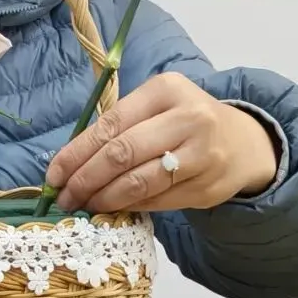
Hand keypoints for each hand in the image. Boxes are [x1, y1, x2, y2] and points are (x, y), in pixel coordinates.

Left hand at [46, 73, 277, 215]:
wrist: (243, 143)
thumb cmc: (184, 121)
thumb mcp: (157, 106)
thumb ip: (120, 126)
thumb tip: (70, 163)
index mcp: (167, 90)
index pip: (112, 123)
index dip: (78, 152)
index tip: (54, 174)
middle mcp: (188, 118)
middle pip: (124, 153)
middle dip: (86, 179)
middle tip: (65, 197)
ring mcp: (202, 155)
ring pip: (140, 182)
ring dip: (105, 198)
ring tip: (85, 205)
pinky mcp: (207, 188)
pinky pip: (158, 201)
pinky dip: (130, 207)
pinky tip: (113, 208)